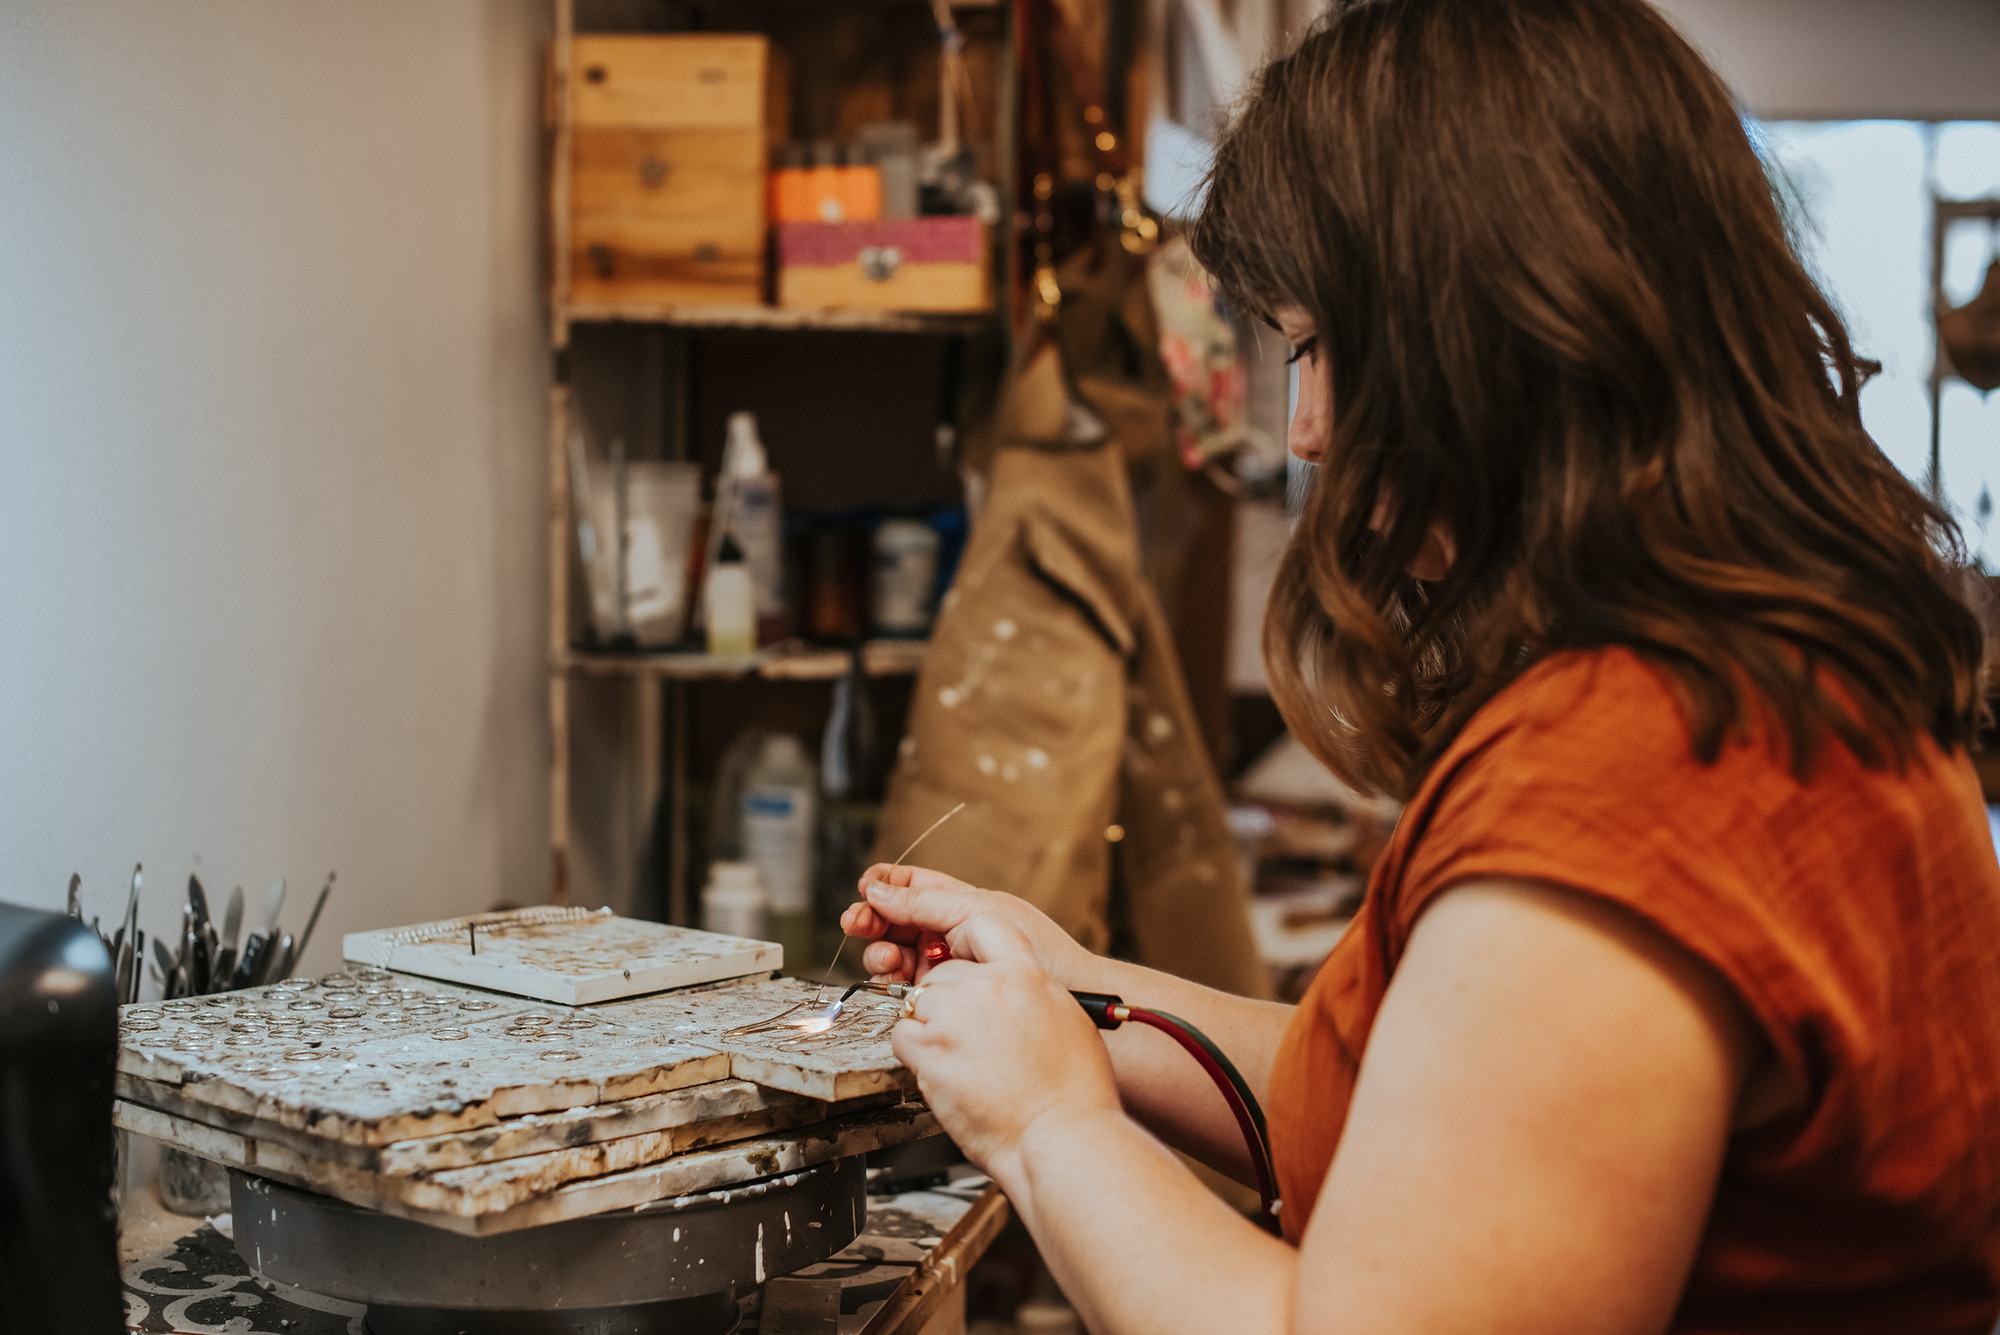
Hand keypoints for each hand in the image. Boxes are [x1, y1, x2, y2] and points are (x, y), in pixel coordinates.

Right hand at [840, 863, 1092, 987]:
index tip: (865, 888)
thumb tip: (877, 889)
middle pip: (900, 920)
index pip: (914, 887)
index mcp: (964, 904)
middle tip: (856, 923)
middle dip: (874, 919)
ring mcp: (951, 966)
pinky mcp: (950, 999)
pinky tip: (891, 979)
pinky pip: (910, 984)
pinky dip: (894, 980)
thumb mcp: (978, 912)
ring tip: (883, 957)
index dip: (886, 885)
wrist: (1074, 996)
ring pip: (901, 953)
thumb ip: (925, 902)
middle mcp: (954, 934)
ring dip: (882, 951)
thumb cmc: (1041, 949)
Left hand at [891, 912, 1121, 1178]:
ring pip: (917, 1004)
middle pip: (942, 974)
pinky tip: (943, 1072)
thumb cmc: (1074, 1092)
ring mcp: (954, 1017)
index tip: (957, 956)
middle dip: (946, 1000)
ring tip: (960, 1061)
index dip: (963, 939)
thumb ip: (1033, 993)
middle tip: (967, 1037)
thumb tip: (1017, 989)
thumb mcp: (1068, 1020)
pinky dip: (914, 1053)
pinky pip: (901, 1036)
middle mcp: (987, 987)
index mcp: (1026, 974)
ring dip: (929, 1028)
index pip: (981, 925)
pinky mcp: (930, 1052)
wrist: (1061, 1137)